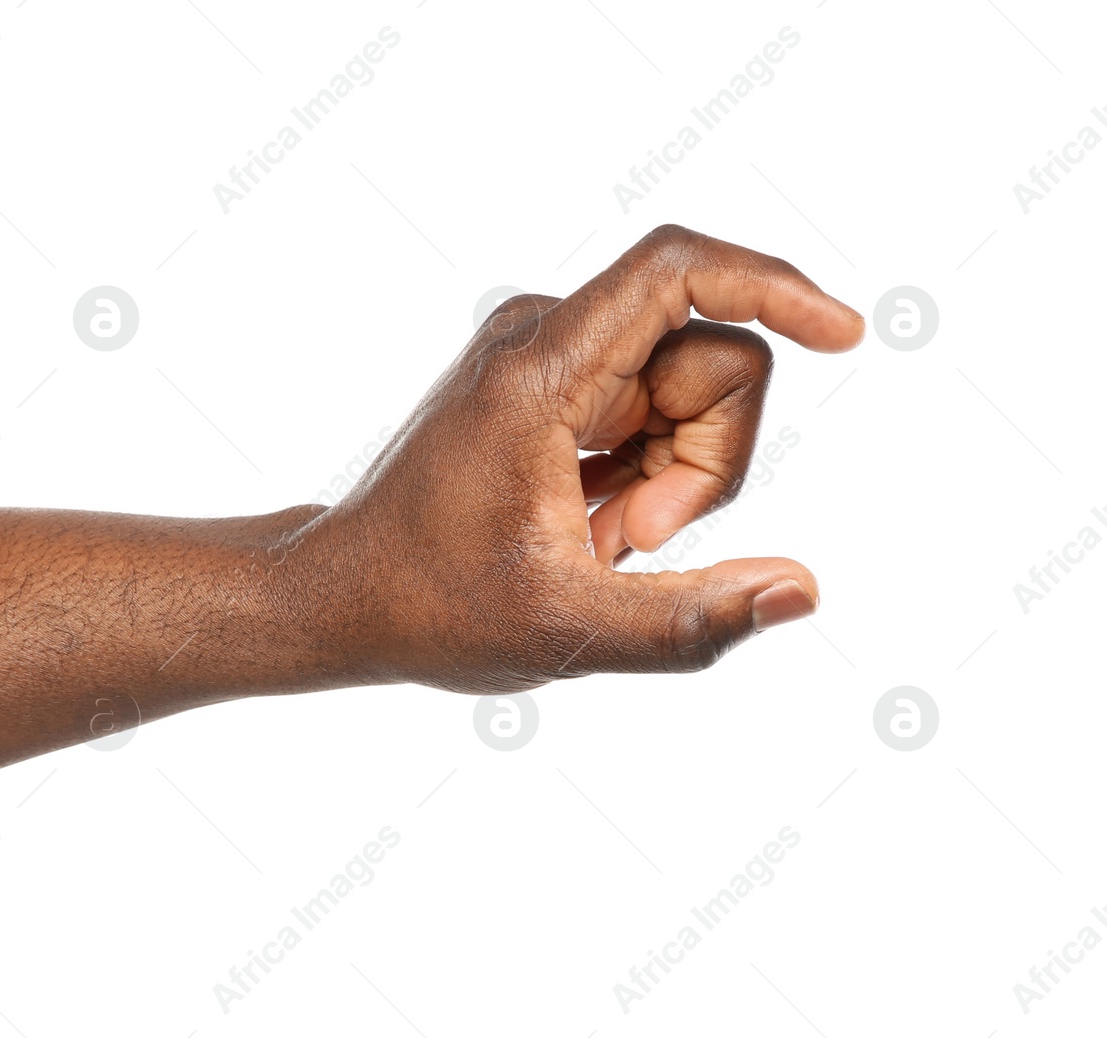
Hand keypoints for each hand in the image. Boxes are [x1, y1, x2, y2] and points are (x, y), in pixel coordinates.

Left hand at [302, 225, 864, 692]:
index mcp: (539, 372)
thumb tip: (801, 590)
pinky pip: (657, 406)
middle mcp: (544, 336)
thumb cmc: (433, 610)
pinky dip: (649, 474)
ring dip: (675, 477)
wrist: (347, 594)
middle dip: (706, 463)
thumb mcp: (565, 632)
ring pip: (694, 387)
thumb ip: (689, 621)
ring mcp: (549, 355)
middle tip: (627, 543)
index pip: (675, 271)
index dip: (773, 287)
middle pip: (713, 356)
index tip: (847, 334)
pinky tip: (590, 524)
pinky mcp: (556, 380)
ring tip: (597, 540)